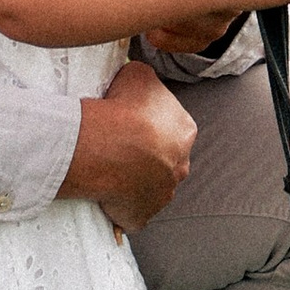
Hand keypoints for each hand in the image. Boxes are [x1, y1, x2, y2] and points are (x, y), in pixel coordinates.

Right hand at [58, 59, 195, 230]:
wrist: (105, 147)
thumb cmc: (122, 109)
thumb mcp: (139, 74)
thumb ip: (147, 82)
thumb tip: (141, 85)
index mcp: (184, 131)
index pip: (171, 127)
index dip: (148, 123)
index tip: (128, 121)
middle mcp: (181, 165)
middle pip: (163, 158)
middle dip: (145, 153)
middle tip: (117, 145)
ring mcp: (163, 194)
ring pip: (149, 185)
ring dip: (134, 178)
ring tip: (108, 167)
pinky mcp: (143, 215)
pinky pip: (132, 210)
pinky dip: (121, 203)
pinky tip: (105, 191)